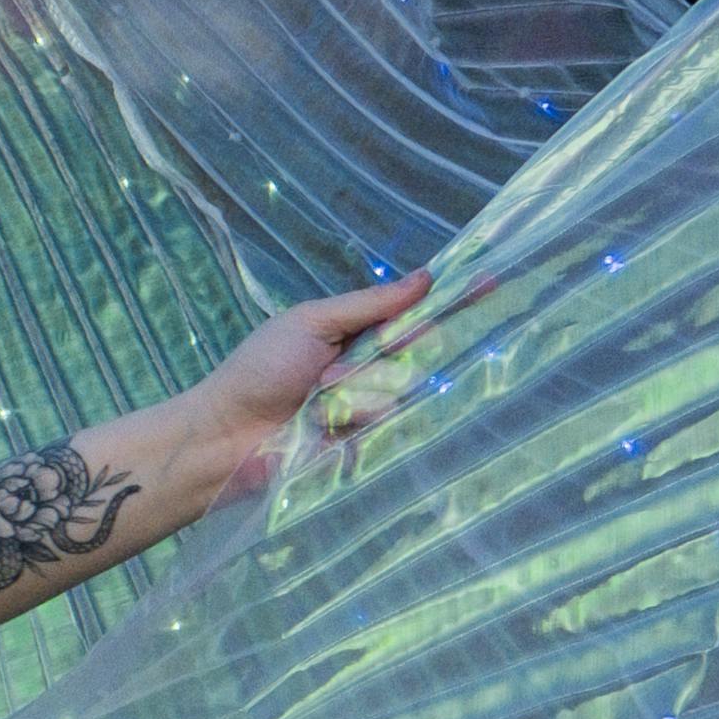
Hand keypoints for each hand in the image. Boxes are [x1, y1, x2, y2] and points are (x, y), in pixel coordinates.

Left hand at [173, 275, 429, 503]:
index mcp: (355, 330)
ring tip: (317, 403)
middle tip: (334, 371)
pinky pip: (388, 425)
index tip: (490, 283)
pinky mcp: (366, 441)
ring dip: (359, 393)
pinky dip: (358, 422)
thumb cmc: (262, 370)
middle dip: (380, 359)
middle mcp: (369, 365)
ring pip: (402, 389)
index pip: (413, 312)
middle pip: (416, 353)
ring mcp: (369, 404)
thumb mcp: (310, 324)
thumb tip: (425, 277)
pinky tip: (329, 428)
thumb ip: (368, 304)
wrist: (227, 435)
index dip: (450, 300)